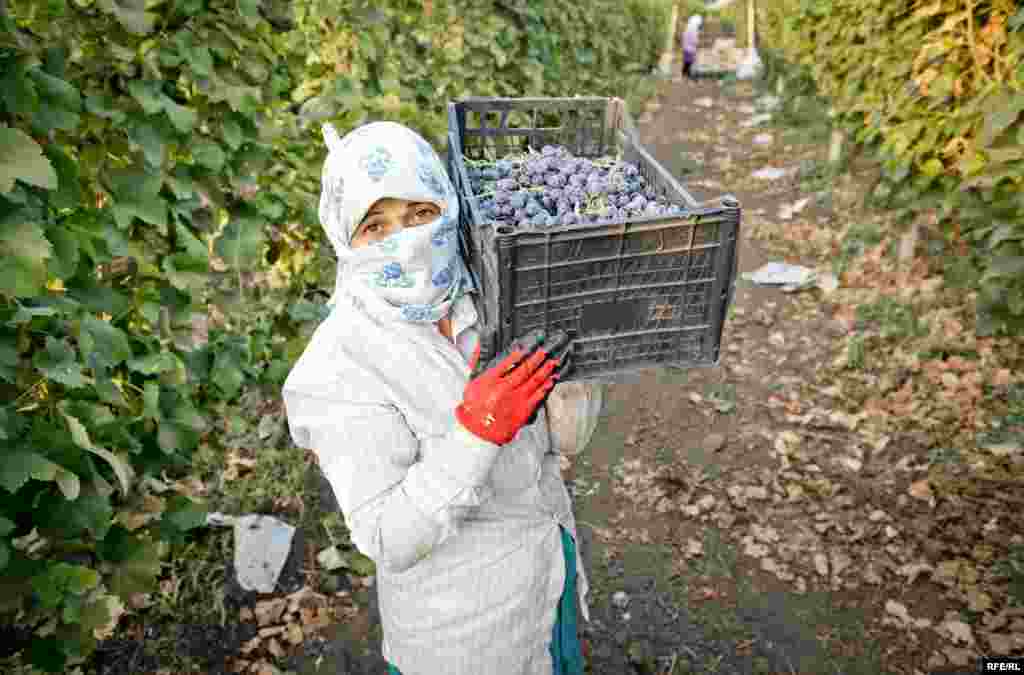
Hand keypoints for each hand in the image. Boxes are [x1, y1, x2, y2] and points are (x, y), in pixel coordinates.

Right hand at [456, 329, 570, 444]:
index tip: (525, 348)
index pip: (507, 362)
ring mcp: (516, 400)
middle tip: (545, 351)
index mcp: (491, 381)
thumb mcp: (472, 385)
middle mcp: (505, 389)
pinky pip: (538, 396)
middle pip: (525, 369)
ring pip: (535, 381)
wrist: (478, 433)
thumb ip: (477, 364)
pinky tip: (551, 380)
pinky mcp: (523, 411)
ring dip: (545, 370)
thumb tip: (479, 347)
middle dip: (537, 358)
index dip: (518, 354)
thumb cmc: (474, 410)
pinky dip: (546, 387)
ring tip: (553, 362)